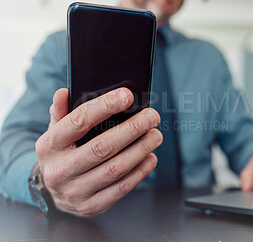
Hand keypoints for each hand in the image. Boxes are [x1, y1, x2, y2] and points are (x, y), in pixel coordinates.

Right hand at [35, 88, 162, 216]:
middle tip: (152, 116)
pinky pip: (122, 188)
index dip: (105, 106)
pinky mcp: (92, 206)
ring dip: (141, 149)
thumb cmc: (63, 153)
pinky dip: (140, 171)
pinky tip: (151, 157)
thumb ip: (62, 112)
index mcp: (49, 146)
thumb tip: (64, 92)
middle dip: (132, 129)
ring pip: (116, 168)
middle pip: (102, 147)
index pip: (79, 121)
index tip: (128, 96)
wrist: (55, 193)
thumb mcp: (56, 132)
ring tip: (156, 135)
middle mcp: (59, 170)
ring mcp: (75, 191)